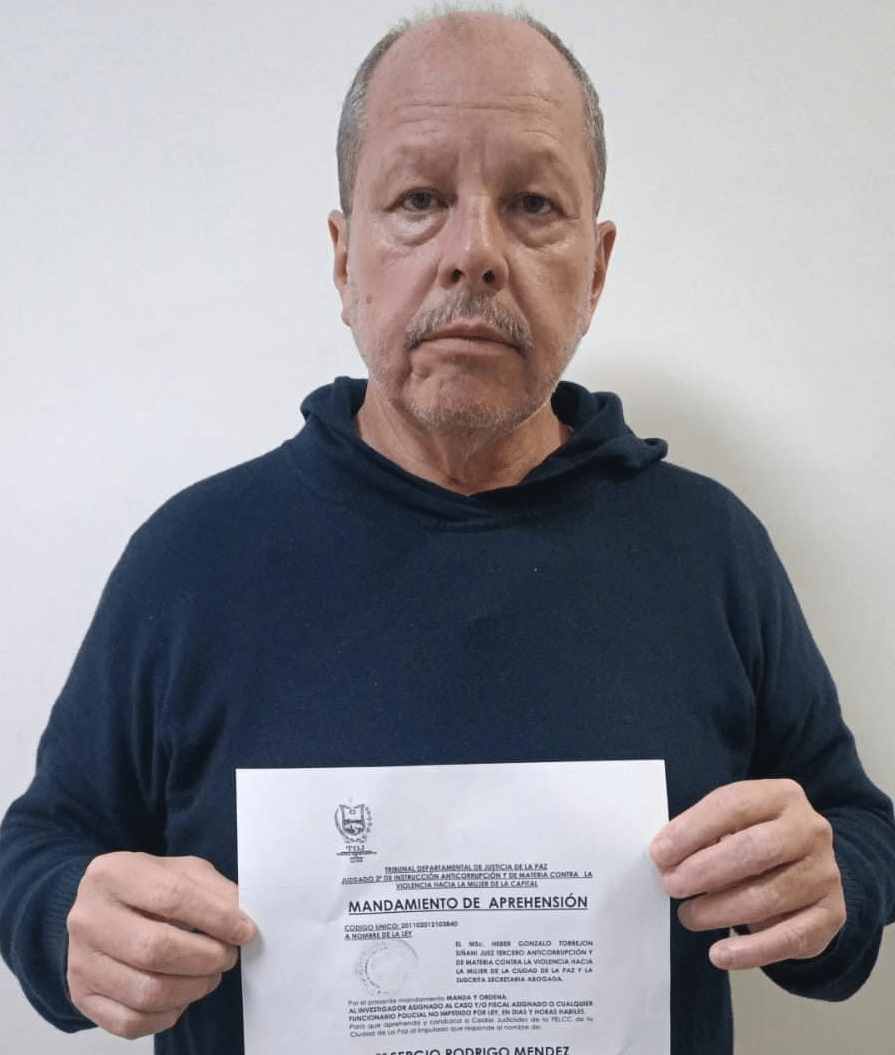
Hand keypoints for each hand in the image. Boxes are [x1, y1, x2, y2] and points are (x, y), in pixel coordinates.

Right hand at [67, 852, 255, 1038]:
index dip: (216, 918)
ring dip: (193, 988)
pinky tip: (181, 996)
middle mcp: (88, 918)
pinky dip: (167, 1015)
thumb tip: (243, 921)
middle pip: (155, 949)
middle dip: (206, 957)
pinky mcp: (82, 997)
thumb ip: (214, 890)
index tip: (244, 931)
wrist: (100, 910)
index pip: (171, 896)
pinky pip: (130, 1023)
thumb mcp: (181, 872)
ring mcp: (80, 961)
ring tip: (210, 975)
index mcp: (113, 874)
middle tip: (228, 956)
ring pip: (146, 991)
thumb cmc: (149, 889)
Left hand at [649, 778, 845, 970]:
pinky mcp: (831, 915)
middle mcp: (810, 830)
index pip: (733, 805)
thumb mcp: (735, 823)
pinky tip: (720, 954)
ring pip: (768, 896)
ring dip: (720, 910)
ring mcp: (825, 873)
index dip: (692, 830)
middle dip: (705, 870)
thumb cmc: (755, 841)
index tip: (660, 853)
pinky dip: (751, 951)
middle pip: (755, 849)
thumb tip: (664, 857)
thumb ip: (705, 832)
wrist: (809, 869)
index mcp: (781, 796)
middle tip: (671, 885)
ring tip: (688, 916)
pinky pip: (789, 938)